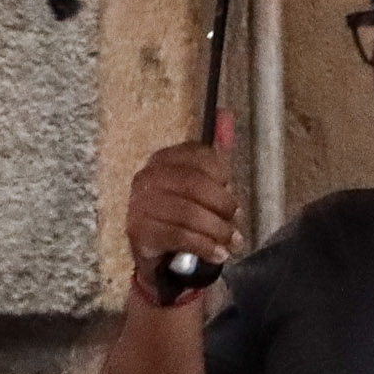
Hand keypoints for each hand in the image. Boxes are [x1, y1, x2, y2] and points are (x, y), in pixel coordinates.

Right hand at [124, 141, 241, 306]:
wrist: (160, 259)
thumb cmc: (184, 218)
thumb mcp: (202, 187)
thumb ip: (215, 156)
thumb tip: (226, 114)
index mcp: (163, 160)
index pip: (199, 156)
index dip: (222, 175)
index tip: (230, 191)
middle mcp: (146, 177)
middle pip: (194, 184)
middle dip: (223, 205)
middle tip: (235, 222)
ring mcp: (138, 204)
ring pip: (188, 212)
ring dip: (217, 230)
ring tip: (231, 242)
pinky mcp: (138, 231)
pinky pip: (179, 235)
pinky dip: (204, 246)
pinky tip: (217, 254)